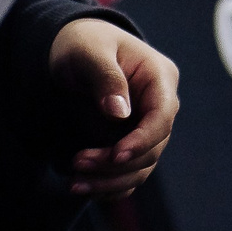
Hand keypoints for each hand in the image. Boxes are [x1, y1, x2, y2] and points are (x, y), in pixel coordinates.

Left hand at [48, 20, 179, 197]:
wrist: (69, 49)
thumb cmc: (82, 43)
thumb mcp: (88, 51)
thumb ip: (105, 77)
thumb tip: (120, 113)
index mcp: (158, 76)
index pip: (162, 116)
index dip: (142, 140)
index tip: (116, 155)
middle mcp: (158, 105)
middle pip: (152, 148)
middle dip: (116, 164)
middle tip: (77, 163)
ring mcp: (146, 126)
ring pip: (141, 166)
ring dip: (110, 181)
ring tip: (75, 184)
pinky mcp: (131, 142)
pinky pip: (128, 172)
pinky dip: (109, 185)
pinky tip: (85, 188)